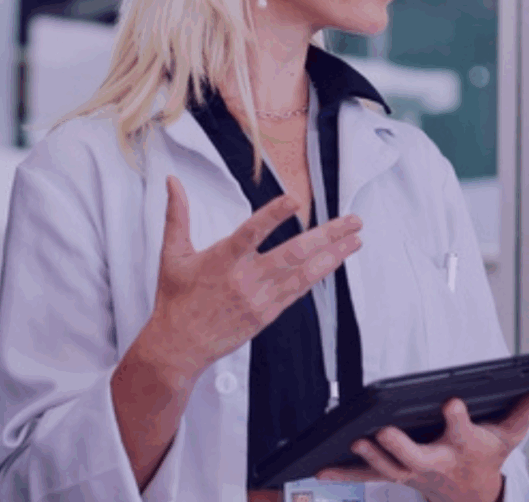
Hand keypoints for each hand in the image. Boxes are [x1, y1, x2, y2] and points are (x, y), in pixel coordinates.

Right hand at [142, 176, 362, 379]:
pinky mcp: (268, 313)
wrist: (178, 347)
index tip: (294, 200)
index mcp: (221, 259)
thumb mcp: (172, 254)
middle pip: (293, 253)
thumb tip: (172, 180)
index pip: (251, 232)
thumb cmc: (176, 298)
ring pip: (304, 273)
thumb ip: (177, 216)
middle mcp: (245, 278)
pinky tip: (336, 260)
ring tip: (356, 238)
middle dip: (327, 235)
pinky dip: (319, 274)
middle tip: (354, 220)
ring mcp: (260, 298)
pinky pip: (300, 290)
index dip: (272, 216)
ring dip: (333, 255)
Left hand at [316, 386, 528, 501]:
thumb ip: (525, 410)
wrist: (472, 497)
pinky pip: (369, 476)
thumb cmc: (487, 458)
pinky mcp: (397, 475)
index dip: (458, 420)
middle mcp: (436, 463)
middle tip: (384, 431)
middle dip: (400, 445)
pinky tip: (321, 467)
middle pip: (416, 457)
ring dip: (372, 457)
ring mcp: (413, 473)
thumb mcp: (510, 436)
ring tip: (357, 442)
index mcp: (464, 448)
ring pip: (390, 468)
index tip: (451, 402)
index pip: (462, 432)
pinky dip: (346, 472)